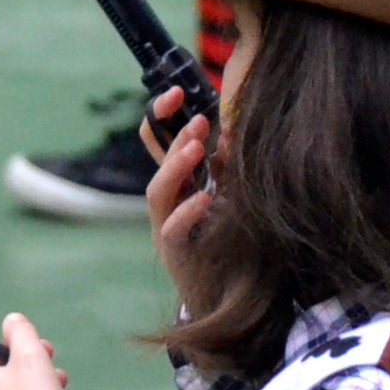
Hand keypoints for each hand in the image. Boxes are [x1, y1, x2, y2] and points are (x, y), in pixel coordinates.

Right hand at [143, 90, 213, 303]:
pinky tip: (203, 198)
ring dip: (175, 167)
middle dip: (175, 137)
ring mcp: (166, 229)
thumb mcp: (231, 197)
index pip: (158, 143)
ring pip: (158, 193)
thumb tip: (231, 133)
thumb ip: (226, 169)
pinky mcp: (176, 255)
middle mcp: (167, 204)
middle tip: (199, 119)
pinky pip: (172, 230)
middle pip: (159, 163)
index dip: (161, 116)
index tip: (177, 92)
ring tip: (196, 148)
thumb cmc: (230, 244)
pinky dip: (187, 212)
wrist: (226, 298)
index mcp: (178, 184)